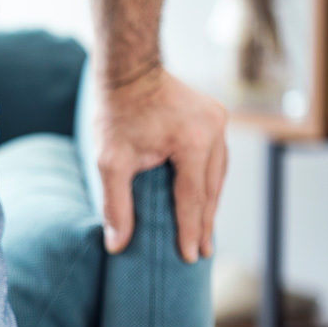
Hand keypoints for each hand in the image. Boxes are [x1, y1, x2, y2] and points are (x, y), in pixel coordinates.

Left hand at [93, 66, 227, 262]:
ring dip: (209, 202)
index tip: (191, 257)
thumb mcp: (109, 162)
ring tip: (204, 230)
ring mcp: (218, 121)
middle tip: (203, 252)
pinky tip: (203, 195)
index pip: (193, 199)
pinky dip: (208, 180)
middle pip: (211, 189)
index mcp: (193, 144)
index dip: (191, 230)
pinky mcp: (213, 116)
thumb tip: (117, 245)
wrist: (127, 69)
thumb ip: (115, 204)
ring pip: (217, 174)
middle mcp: (214, 132)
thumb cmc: (116, 113)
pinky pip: (215, 157)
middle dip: (205, 222)